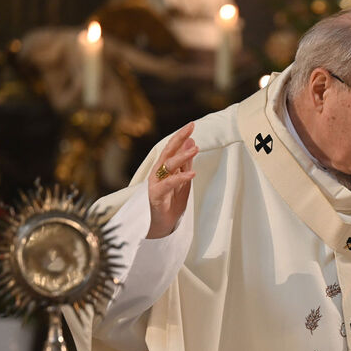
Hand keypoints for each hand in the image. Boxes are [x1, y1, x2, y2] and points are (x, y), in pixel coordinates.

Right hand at [147, 123, 197, 238]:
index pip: (172, 148)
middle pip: (168, 151)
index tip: (192, 124)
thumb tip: (192, 142)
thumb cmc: (169, 203)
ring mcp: (155, 184)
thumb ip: (185, 163)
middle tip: (191, 127)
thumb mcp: (182, 180)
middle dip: (179, 138)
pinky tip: (192, 173)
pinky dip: (180, 179)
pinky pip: (168, 185)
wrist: (158, 226)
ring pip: (167, 166)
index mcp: (164, 168)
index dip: (181, 136)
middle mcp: (158, 173)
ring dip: (182, 156)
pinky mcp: (156, 196)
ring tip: (195, 149)